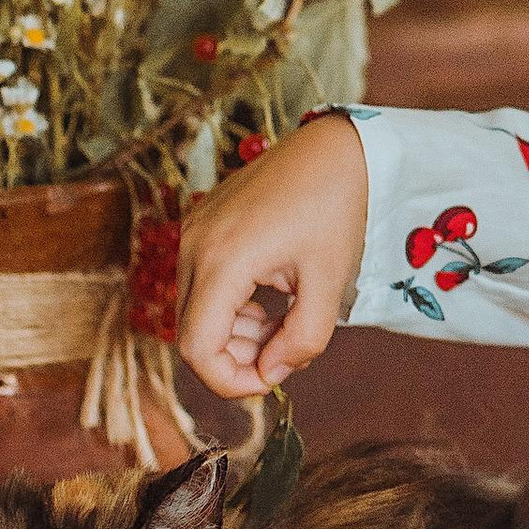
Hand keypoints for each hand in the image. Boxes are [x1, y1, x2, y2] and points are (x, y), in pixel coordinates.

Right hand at [176, 113, 368, 397]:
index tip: (271, 380)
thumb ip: (302, 340)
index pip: (197, 349)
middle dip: (236, 357)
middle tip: (285, 350)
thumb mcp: (328, 283)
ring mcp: (193, 232)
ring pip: (194, 311)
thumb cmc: (337, 208)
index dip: (230, 381)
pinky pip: (201, 284)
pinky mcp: (202, 225)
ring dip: (235, 333)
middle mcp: (194, 246)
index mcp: (222, 261)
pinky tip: (270, 300)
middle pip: (191, 333)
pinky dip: (231, 306)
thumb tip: (271, 375)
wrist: (336, 147)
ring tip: (284, 322)